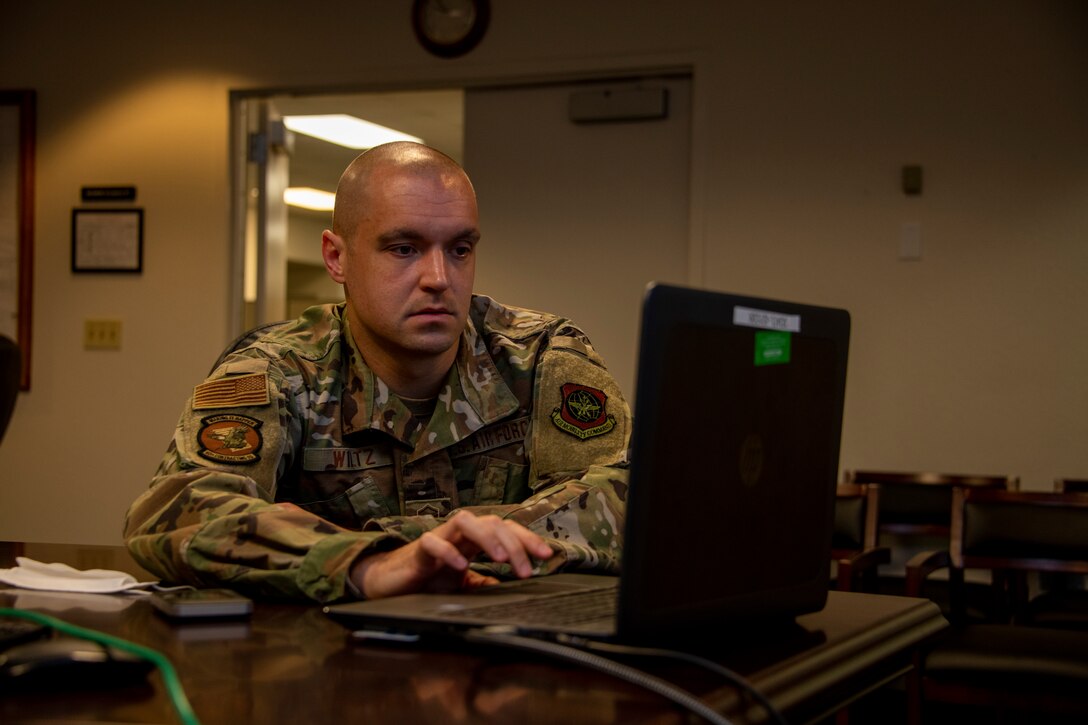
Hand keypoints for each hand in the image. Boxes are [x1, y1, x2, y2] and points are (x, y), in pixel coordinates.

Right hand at [349, 511, 553, 599]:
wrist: (391, 584)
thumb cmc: (429, 579)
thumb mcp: (464, 585)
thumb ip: (485, 583)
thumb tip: (512, 588)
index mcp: (474, 540)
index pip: (506, 530)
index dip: (528, 539)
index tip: (547, 555)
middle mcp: (459, 534)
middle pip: (492, 522)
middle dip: (514, 542)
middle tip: (526, 569)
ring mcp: (439, 537)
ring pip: (465, 520)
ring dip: (487, 536)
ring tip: (501, 558)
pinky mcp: (418, 549)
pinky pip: (433, 542)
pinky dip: (448, 551)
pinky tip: (460, 566)